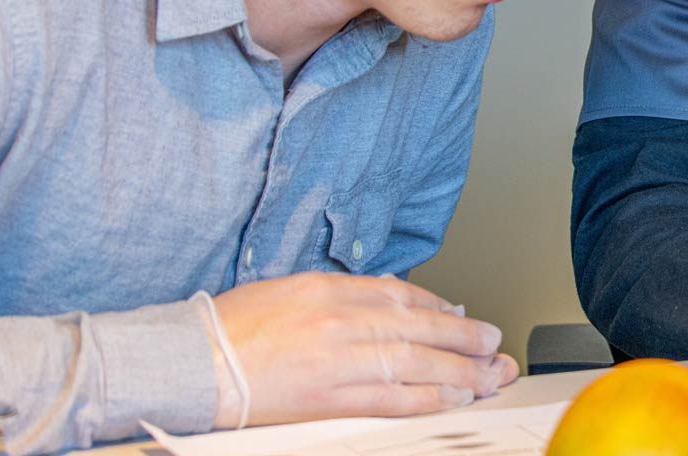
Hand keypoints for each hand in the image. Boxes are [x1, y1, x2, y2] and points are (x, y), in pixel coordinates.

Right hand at [210, 272, 519, 426]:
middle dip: (465, 337)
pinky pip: (393, 398)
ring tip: (489, 376)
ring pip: (418, 363)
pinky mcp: (331, 397)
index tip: (461, 315)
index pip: (401, 295)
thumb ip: (341, 296)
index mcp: (331, 288)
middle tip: (494, 344)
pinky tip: (454, 398)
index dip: (440, 307)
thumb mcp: (290, 289)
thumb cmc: (231, 329)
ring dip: (461, 371)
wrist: (192, 362)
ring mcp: (340, 359)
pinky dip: (429, 397)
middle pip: (421, 327)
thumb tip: (387, 303)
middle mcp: (342, 319)